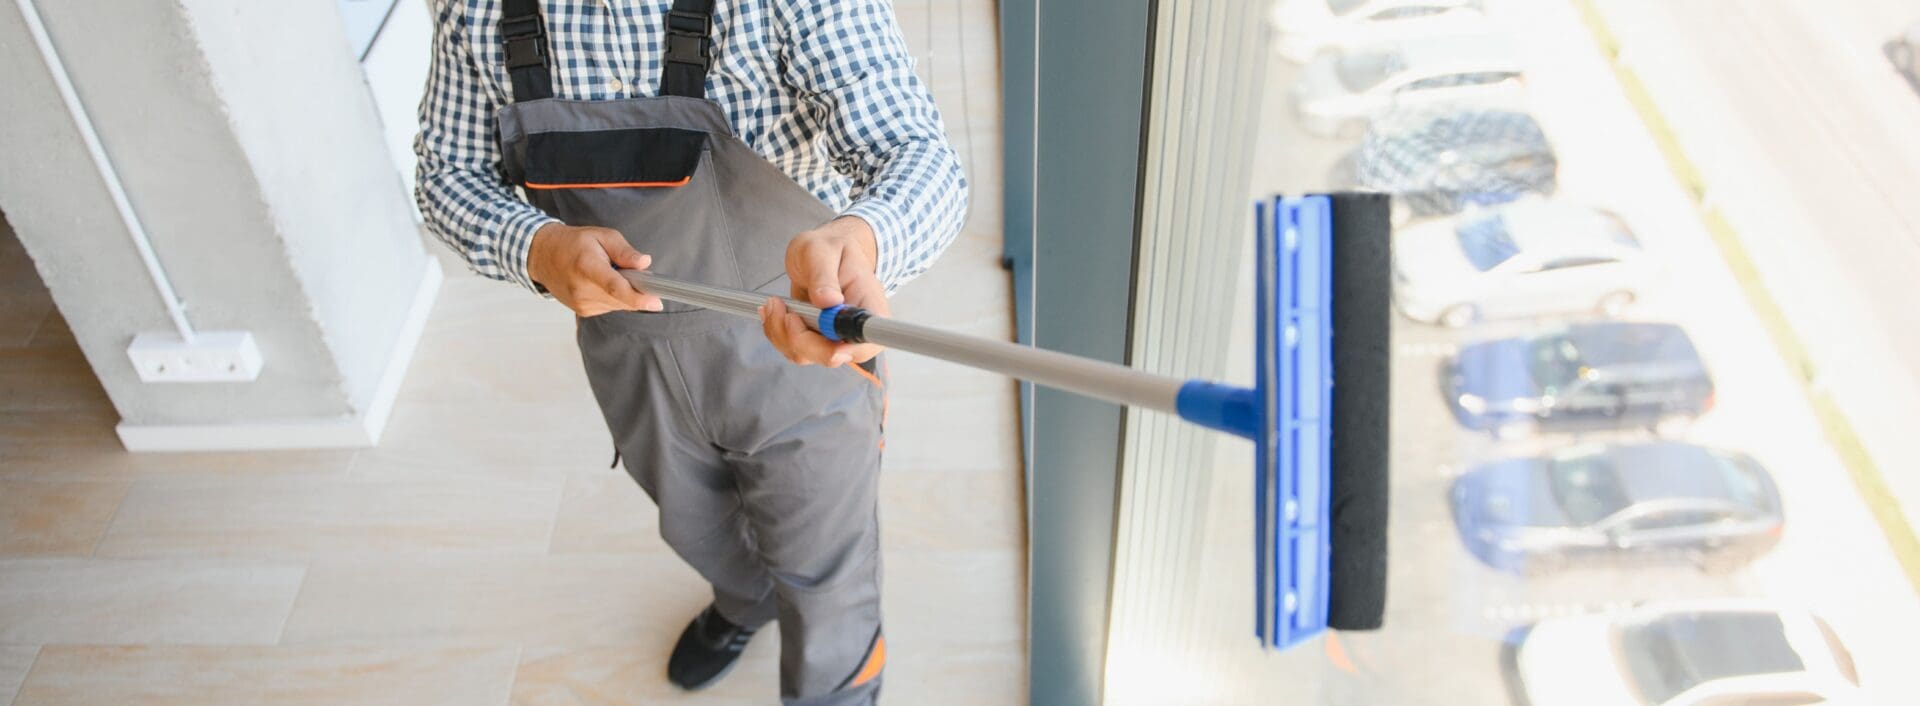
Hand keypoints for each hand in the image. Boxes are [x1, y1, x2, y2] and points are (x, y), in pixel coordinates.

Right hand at [526, 223, 663, 316]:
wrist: (543, 256)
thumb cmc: (573, 243)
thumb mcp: (602, 236)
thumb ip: (624, 251)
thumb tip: (644, 263)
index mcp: (587, 267)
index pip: (616, 288)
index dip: (638, 298)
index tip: (656, 302)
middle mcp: (582, 290)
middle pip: (622, 299)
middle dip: (636, 289)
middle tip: (631, 271)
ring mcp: (581, 304)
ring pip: (619, 304)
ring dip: (623, 292)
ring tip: (609, 273)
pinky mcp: (583, 311)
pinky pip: (610, 306)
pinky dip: (613, 296)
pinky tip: (601, 283)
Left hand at [759, 216, 890, 366]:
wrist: (823, 254)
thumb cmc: (830, 248)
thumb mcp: (823, 251)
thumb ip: (824, 275)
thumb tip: (828, 301)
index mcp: (870, 308)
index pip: (870, 342)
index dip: (849, 348)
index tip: (828, 338)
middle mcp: (855, 329)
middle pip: (833, 356)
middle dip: (800, 337)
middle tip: (784, 309)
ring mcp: (834, 338)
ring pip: (806, 355)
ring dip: (782, 332)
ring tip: (774, 303)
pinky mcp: (815, 340)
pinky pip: (793, 348)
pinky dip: (777, 331)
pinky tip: (774, 310)